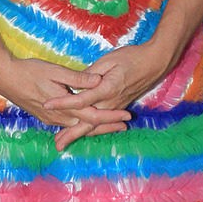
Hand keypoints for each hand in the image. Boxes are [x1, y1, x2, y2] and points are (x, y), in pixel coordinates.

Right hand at [0, 54, 130, 136]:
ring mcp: (52, 119)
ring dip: (95, 127)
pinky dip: (81, 124)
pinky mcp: (47, 117)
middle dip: (108, 126)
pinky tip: (88, 121)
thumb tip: (98, 81)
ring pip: (78, 127)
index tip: (127, 116)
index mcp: (64, 107)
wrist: (4, 78)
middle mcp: (59, 118)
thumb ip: (78, 79)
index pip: (93, 116)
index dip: (111, 117)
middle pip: (88, 126)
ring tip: (112, 124)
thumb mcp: (55, 71)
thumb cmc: (29, 71)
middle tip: (125, 125)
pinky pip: (69, 124)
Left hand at [45, 42, 169, 149]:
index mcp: (107, 89)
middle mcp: (111, 102)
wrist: (155, 62)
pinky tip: (81, 134)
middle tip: (56, 143)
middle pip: (87, 121)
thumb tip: (76, 82)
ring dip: (79, 134)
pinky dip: (91, 130)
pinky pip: (102, 122)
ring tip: (64, 143)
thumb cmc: (132, 57)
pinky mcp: (119, 107)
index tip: (47, 104)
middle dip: (70, 132)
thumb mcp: (109, 60)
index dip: (63, 102)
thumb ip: (91, 73)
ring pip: (95, 125)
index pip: (80, 99)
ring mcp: (116, 107)